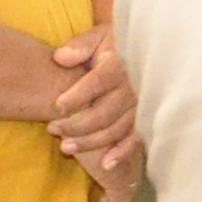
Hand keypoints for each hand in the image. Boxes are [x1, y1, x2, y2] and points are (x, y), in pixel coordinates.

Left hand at [50, 27, 143, 201]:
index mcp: (120, 65)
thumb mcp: (99, 36)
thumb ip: (80, 46)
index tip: (57, 106)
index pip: (98, 83)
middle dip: (76, 124)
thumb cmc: (116, 43)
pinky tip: (105, 165)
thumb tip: (60, 57)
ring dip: (90, 142)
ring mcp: (140, 106)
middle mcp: (133, 88)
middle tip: (52, 128)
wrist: (149, 49)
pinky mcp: (144, 119)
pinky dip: (121, 153)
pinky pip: (135, 140)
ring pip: (115, 130)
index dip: (78, 96)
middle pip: (103, 113)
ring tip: (65, 147)